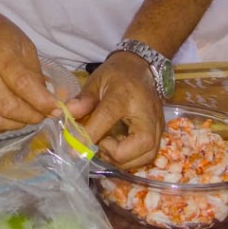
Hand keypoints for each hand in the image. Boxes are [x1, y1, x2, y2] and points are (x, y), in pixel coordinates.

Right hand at [0, 8, 59, 133]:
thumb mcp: (24, 46)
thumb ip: (36, 75)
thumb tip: (51, 102)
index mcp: (0, 54)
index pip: (22, 84)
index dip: (41, 102)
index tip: (56, 110)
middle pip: (8, 107)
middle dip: (32, 116)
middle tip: (43, 113)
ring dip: (17, 124)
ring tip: (27, 116)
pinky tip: (8, 119)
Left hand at [67, 52, 163, 168]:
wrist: (141, 68)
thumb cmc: (117, 75)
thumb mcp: (96, 81)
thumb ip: (83, 99)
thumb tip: (68, 113)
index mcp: (124, 96)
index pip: (107, 118)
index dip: (89, 136)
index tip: (74, 148)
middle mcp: (146, 113)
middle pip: (140, 146)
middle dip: (115, 154)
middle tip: (100, 144)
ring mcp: (157, 124)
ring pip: (146, 156)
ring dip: (123, 160)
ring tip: (108, 146)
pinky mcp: (159, 132)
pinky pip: (147, 155)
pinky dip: (131, 159)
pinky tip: (118, 147)